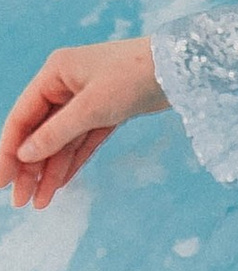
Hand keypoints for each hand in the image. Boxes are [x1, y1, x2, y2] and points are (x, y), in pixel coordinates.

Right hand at [3, 37, 167, 208]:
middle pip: (40, 132)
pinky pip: (84, 139)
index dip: (8, 152)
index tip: (0, 182)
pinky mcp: (110, 110)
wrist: (185, 68)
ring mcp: (89, 98)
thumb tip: (24, 156)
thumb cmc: (134, 77)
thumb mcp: (91, 107)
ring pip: (62, 140)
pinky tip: (60, 183)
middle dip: (30, 167)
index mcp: (55, 73)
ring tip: (40, 202)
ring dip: (51, 170)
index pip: (22, 118)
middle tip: (20, 201)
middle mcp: (67, 84)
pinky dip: (73, 160)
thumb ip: (56, 133)